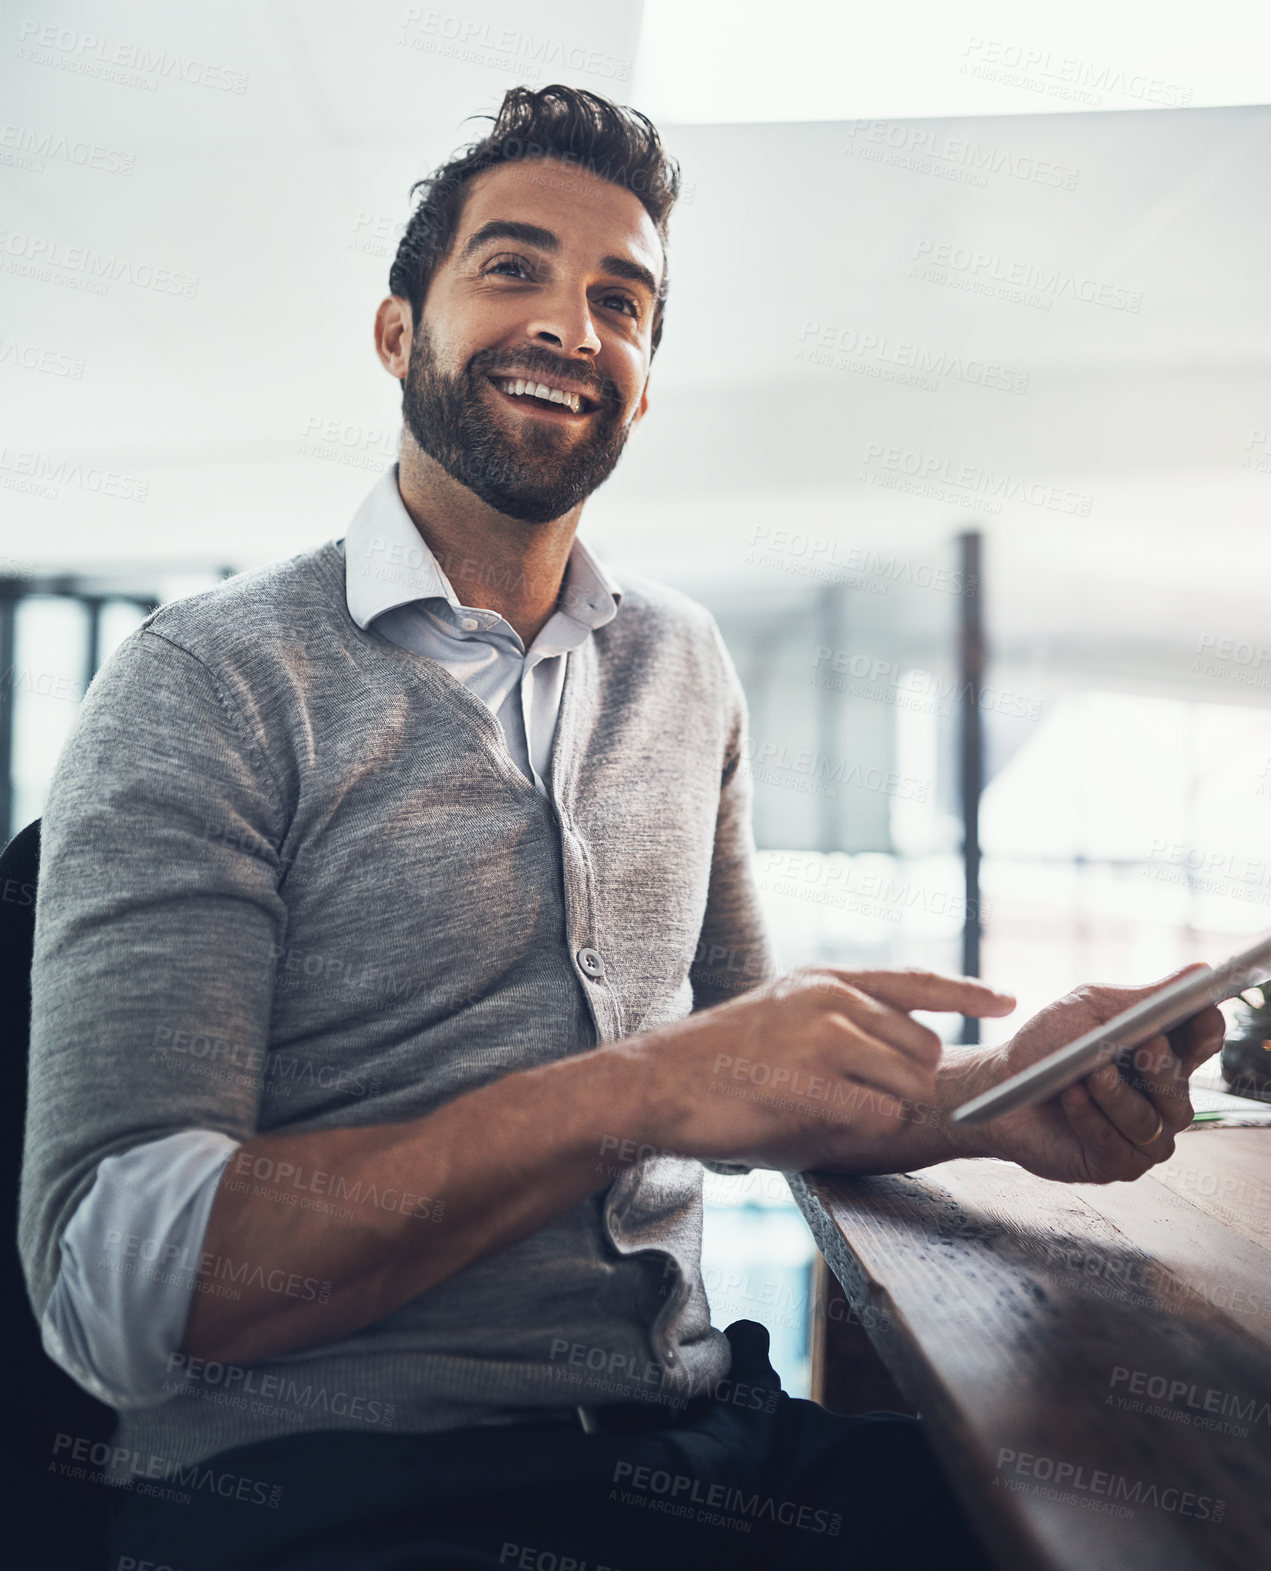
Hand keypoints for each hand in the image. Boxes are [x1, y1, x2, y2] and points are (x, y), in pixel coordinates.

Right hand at [630, 965, 1015, 1171]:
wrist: (658, 1082)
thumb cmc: (720, 1061)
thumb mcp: (783, 1014)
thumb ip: (842, 1021)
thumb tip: (906, 1047)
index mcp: (825, 979)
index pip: (916, 980)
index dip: (969, 990)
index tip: (1008, 1000)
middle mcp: (830, 999)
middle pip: (923, 1045)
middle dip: (911, 1081)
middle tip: (865, 1100)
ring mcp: (821, 1038)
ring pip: (908, 1081)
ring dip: (887, 1109)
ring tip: (832, 1113)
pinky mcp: (812, 1083)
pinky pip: (879, 1115)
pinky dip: (864, 1130)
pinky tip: (822, 1126)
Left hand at [956, 965, 1224, 1182]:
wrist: (999, 1086)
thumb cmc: (1046, 1045)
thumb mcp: (1091, 1011)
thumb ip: (1144, 999)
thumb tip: (1200, 971)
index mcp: (1161, 1054)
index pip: (1202, 1044)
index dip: (1207, 1031)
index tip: (1201, 1014)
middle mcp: (1161, 1099)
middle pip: (1180, 1088)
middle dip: (1161, 1066)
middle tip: (1143, 1044)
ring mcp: (1143, 1135)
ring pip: (1151, 1122)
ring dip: (1118, 1095)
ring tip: (1089, 1074)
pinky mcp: (1117, 1163)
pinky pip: (1119, 1147)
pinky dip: (1093, 1119)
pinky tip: (1072, 1098)